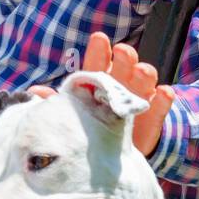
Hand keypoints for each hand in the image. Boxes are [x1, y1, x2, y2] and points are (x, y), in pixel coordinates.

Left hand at [26, 38, 174, 155]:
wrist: (112, 159)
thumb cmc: (89, 131)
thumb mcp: (74, 116)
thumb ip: (58, 103)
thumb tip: (35, 91)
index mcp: (98, 85)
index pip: (98, 63)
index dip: (99, 51)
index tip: (99, 39)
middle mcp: (120, 88)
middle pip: (124, 67)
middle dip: (124, 58)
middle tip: (123, 52)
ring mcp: (137, 102)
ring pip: (143, 82)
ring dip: (143, 74)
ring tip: (142, 71)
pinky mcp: (152, 119)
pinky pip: (160, 107)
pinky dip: (163, 99)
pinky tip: (163, 93)